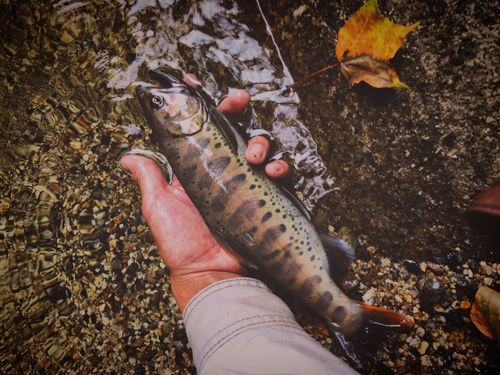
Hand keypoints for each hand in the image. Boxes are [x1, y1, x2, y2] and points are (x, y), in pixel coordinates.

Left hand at [121, 84, 288, 311]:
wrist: (209, 274)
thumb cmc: (180, 243)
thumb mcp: (158, 207)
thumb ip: (149, 180)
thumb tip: (127, 157)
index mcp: (199, 168)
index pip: (202, 129)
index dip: (203, 106)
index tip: (198, 85)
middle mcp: (224, 171)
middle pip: (234, 130)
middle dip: (237, 110)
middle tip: (239, 100)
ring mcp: (246, 184)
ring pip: (259, 147)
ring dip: (260, 141)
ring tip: (253, 156)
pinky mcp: (265, 199)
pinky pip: (278, 177)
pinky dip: (279, 168)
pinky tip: (272, 172)